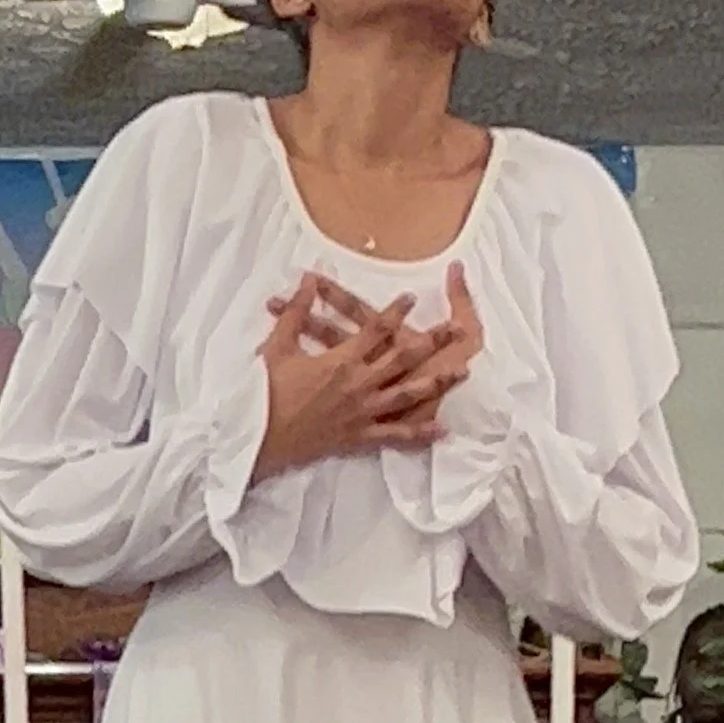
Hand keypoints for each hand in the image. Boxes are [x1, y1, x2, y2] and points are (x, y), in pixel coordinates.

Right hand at [253, 263, 483, 481]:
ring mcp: (363, 413)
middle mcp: (359, 386)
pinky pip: (395, 436)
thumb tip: (308, 282)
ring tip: (463, 373)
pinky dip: (420, 434)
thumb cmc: (265, 394)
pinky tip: (442, 429)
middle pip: (403, 359)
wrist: (260, 440)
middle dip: (432, 341)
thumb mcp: (277, 347)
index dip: (395, 312)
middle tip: (456, 328)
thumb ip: (297, 313)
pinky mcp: (360, 438)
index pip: (375, 330)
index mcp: (340, 361)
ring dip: (438, 383)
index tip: (412, 297)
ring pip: (408, 395)